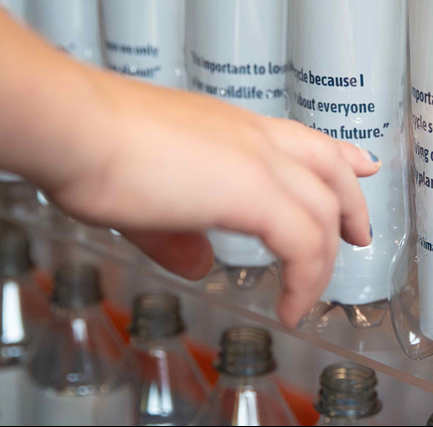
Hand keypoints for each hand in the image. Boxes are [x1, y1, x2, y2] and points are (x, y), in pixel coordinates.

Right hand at [43, 71, 380, 326]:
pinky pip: (304, 241)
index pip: (301, 139)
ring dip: (325, 258)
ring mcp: (256, 159)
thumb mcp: (143, 196)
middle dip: (351, 205)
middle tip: (358, 235)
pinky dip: (305, 279)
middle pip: (329, 167)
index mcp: (229, 128)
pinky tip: (290, 306)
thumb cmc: (90, 146)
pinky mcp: (252, 189)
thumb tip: (198, 261)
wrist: (73, 127)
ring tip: (312, 294)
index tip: (358, 165)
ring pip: (324, 207)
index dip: (337, 156)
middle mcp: (251, 137)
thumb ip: (177, 233)